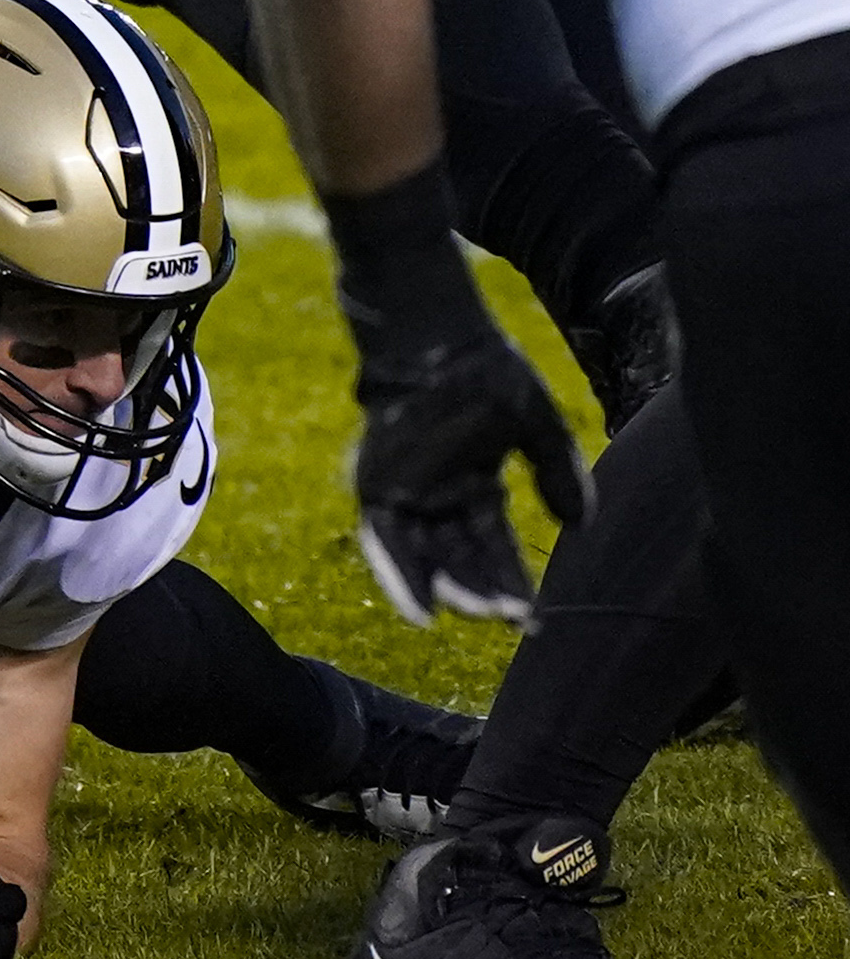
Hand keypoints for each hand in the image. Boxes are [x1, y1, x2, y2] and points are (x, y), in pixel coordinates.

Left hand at [353, 333, 592, 625]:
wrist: (438, 338)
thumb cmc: (488, 374)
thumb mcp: (536, 426)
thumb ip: (557, 472)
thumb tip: (581, 525)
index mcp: (477, 491)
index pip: (497, 549)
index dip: (512, 584)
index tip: (531, 618)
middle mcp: (439, 501)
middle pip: (461, 561)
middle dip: (483, 593)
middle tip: (510, 620)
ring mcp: (406, 495)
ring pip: (425, 559)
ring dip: (446, 591)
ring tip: (472, 618)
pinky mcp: (377, 488)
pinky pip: (385, 542)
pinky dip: (401, 576)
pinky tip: (420, 610)